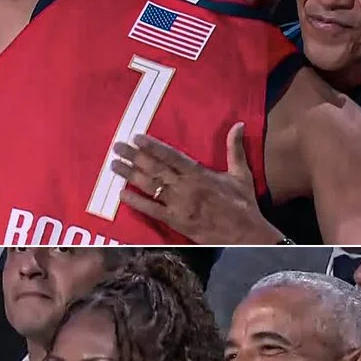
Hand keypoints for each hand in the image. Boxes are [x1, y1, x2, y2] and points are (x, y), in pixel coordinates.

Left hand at [111, 122, 282, 244]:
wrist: (245, 236)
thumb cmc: (243, 205)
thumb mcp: (241, 174)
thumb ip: (235, 149)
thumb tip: (238, 124)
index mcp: (200, 174)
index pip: (171, 156)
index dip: (153, 146)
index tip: (137, 137)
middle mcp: (186, 187)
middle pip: (155, 168)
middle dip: (134, 157)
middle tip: (117, 146)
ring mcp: (179, 205)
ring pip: (151, 186)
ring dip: (130, 175)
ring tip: (114, 165)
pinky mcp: (176, 222)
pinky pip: (152, 210)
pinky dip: (137, 203)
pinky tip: (122, 195)